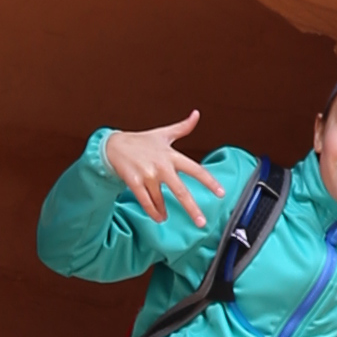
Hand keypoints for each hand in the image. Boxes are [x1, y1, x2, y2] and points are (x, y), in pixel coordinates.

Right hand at [104, 110, 222, 228]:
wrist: (114, 145)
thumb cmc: (142, 141)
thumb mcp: (164, 133)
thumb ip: (183, 127)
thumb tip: (196, 114)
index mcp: (171, 155)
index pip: (195, 169)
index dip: (209, 181)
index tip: (221, 193)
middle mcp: (161, 166)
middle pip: (180, 190)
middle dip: (192, 208)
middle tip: (201, 222)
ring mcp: (147, 175)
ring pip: (160, 200)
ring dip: (164, 211)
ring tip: (166, 217)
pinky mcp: (134, 182)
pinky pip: (145, 202)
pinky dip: (153, 212)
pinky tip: (158, 217)